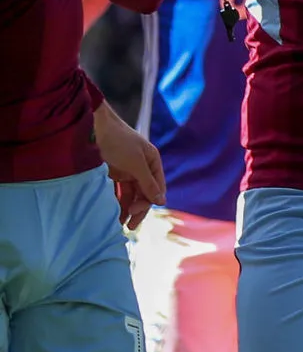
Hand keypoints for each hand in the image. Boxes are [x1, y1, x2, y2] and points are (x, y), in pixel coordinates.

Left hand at [93, 101, 165, 227]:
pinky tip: (110, 212)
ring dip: (125, 209)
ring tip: (117, 224)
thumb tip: (161, 201)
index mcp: (152, 162)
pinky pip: (117, 191)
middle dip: (137, 209)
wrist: (92, 125)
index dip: (148, 203)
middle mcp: (141, 168)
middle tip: (128, 226)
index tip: (134, 213)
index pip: (156, 189)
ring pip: (130, 195)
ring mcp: (126, 170)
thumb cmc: (118, 140)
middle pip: (143, 194)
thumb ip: (148, 183)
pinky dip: (115, 202)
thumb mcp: (136, 163)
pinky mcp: (112, 172)